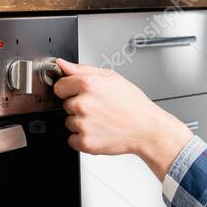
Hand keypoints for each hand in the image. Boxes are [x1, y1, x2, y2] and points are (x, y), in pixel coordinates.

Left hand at [52, 58, 193, 180]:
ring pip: (69, 122)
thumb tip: (61, 64)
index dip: (70, 90)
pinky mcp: (84, 142)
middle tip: (99, 108)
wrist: (146, 128)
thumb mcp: (111, 77)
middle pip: (65, 105)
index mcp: (87, 84)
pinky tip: (99, 132)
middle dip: (78, 106)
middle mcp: (82, 104)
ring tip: (101, 120)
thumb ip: (81, 69)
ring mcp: (82, 124)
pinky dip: (83, 138)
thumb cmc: (132, 104)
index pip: (59, 86)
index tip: (80, 94)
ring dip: (81, 123)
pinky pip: (72, 139)